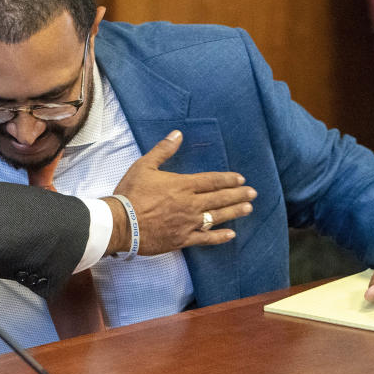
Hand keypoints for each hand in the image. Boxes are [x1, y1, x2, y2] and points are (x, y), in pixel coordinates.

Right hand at [107, 130, 256, 255]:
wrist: (121, 223)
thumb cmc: (131, 193)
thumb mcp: (144, 166)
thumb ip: (163, 150)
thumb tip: (177, 134)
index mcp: (183, 185)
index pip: (212, 180)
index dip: (228, 179)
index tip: (241, 179)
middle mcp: (190, 204)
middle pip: (220, 198)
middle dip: (238, 194)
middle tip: (252, 193)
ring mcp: (188, 223)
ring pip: (217, 217)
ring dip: (234, 212)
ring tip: (248, 209)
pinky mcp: (182, 239)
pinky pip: (205, 239)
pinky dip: (219, 237)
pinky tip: (230, 235)